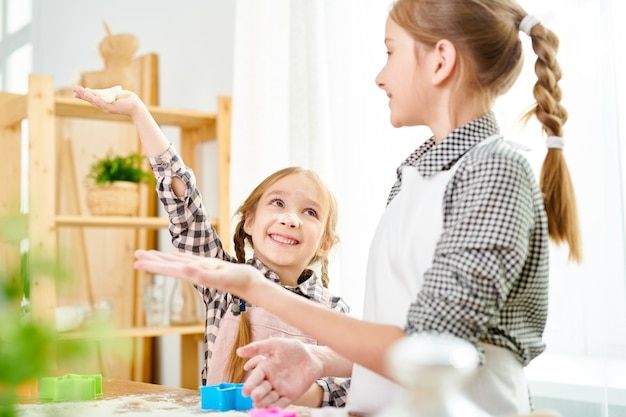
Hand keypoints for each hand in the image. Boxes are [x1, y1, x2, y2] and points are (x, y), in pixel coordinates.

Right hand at [72, 85, 141, 117]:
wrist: (137, 108)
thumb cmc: (130, 101)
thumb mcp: (119, 95)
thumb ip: (113, 93)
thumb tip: (115, 89)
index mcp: (105, 102)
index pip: (93, 97)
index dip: (85, 95)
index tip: (77, 92)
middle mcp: (104, 105)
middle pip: (90, 99)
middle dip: (81, 94)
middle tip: (72, 90)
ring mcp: (105, 106)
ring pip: (92, 99)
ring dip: (83, 94)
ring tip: (75, 90)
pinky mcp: (108, 107)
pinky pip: (98, 100)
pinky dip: (91, 97)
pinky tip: (85, 93)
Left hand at [134, 249, 263, 299]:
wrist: (252, 286)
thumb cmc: (240, 281)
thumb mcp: (222, 277)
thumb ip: (204, 276)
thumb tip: (185, 270)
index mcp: (194, 274)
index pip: (169, 269)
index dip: (153, 265)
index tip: (137, 263)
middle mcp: (194, 272)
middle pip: (168, 266)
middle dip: (152, 261)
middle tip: (135, 255)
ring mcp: (201, 269)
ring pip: (176, 262)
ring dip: (161, 259)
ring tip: (148, 255)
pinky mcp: (208, 266)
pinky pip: (188, 260)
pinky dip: (177, 258)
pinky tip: (173, 258)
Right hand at [238, 338, 323, 407]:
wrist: (313, 357)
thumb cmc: (293, 348)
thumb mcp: (276, 344)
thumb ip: (258, 347)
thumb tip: (238, 352)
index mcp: (265, 368)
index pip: (255, 377)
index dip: (250, 384)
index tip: (246, 391)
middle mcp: (270, 380)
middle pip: (261, 389)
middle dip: (257, 394)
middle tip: (255, 396)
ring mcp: (279, 389)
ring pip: (269, 398)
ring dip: (264, 402)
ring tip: (259, 404)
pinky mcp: (290, 396)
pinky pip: (281, 403)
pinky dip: (275, 406)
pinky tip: (271, 408)